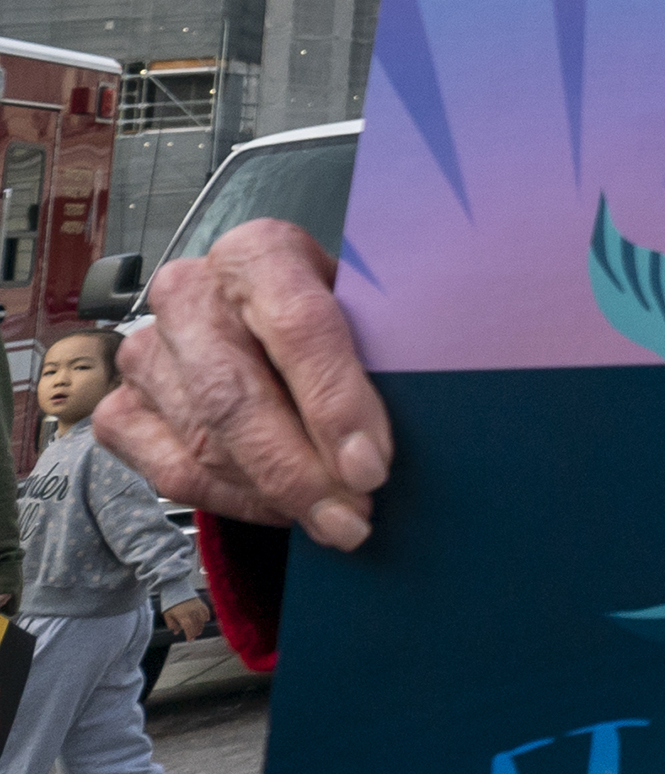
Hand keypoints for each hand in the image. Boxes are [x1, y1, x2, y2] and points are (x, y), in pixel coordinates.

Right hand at [90, 219, 391, 549]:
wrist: (266, 320)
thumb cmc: (336, 314)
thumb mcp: (369, 305)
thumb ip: (387, 340)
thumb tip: (434, 405)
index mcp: (256, 253)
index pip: (299, 327)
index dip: (335, 404)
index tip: (371, 466)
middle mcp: (188, 294)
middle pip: (239, 398)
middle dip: (302, 471)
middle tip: (354, 517)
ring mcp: (146, 352)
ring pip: (206, 443)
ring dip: (275, 495)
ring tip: (335, 520)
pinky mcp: (122, 407)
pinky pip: (173, 472)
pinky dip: (234, 502)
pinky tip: (283, 511)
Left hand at [162, 598, 213, 641]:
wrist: (175, 589)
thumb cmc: (170, 603)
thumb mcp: (167, 615)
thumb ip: (172, 624)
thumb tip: (177, 632)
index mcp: (182, 615)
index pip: (188, 628)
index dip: (190, 635)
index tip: (190, 640)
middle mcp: (191, 612)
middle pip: (196, 625)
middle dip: (195, 632)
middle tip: (194, 636)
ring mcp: (197, 607)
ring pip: (202, 620)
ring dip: (201, 626)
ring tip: (199, 631)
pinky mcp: (200, 602)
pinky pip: (206, 611)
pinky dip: (206, 617)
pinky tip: (205, 620)